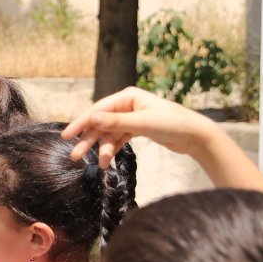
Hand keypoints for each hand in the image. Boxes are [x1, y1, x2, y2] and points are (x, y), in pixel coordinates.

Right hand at [61, 86, 210, 167]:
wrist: (196, 136)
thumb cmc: (173, 124)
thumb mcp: (142, 123)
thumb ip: (115, 122)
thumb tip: (91, 119)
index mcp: (128, 97)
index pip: (98, 110)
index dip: (81, 123)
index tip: (66, 136)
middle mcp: (127, 105)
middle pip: (101, 123)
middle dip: (88, 140)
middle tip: (74, 155)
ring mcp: (132, 117)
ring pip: (109, 134)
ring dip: (103, 148)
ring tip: (100, 164)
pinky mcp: (138, 129)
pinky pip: (119, 139)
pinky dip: (112, 149)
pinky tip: (107, 160)